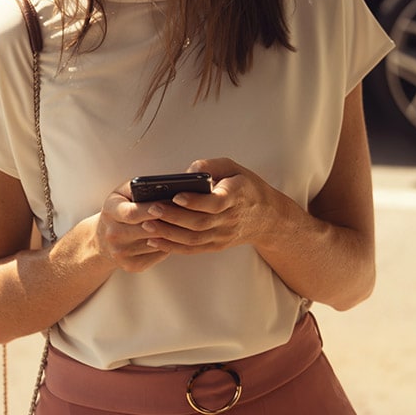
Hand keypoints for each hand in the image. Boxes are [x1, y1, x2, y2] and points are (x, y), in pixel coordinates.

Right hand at [93, 183, 172, 272]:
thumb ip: (139, 187)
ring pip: (157, 242)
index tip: (168, 203)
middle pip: (148, 230)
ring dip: (171, 233)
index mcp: (110, 211)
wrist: (103, 239)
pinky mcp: (131, 266)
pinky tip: (169, 236)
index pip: (132, 212)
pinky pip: (158, 255)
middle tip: (184, 212)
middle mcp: (113, 234)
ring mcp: (121, 253)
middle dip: (167, 221)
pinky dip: (167, 245)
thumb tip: (166, 188)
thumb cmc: (119, 210)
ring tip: (180, 223)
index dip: (151, 209)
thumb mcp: (122, 193)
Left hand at [139, 158, 287, 254]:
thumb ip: (211, 166)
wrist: (267, 217)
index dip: (195, 201)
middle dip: (173, 217)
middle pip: (199, 222)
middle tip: (152, 208)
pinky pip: (193, 249)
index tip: (176, 195)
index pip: (215, 203)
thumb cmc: (246, 187)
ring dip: (169, 233)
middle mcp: (230, 219)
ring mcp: (223, 235)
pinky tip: (154, 240)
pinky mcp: (216, 245)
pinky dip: (172, 247)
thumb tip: (188, 172)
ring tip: (147, 224)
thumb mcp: (234, 168)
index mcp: (236, 196)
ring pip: (193, 239)